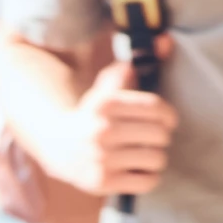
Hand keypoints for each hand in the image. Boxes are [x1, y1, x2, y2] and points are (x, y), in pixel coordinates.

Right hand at [39, 43, 173, 194]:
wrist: (54, 145)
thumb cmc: (91, 115)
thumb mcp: (106, 91)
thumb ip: (134, 68)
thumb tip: (167, 41)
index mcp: (105, 105)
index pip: (157, 110)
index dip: (168, 117)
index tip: (164, 121)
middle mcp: (102, 131)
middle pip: (160, 136)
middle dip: (158, 138)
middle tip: (149, 140)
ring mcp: (101, 158)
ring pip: (156, 159)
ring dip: (153, 158)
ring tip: (142, 155)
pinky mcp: (101, 182)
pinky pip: (147, 181)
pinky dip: (146, 177)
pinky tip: (134, 171)